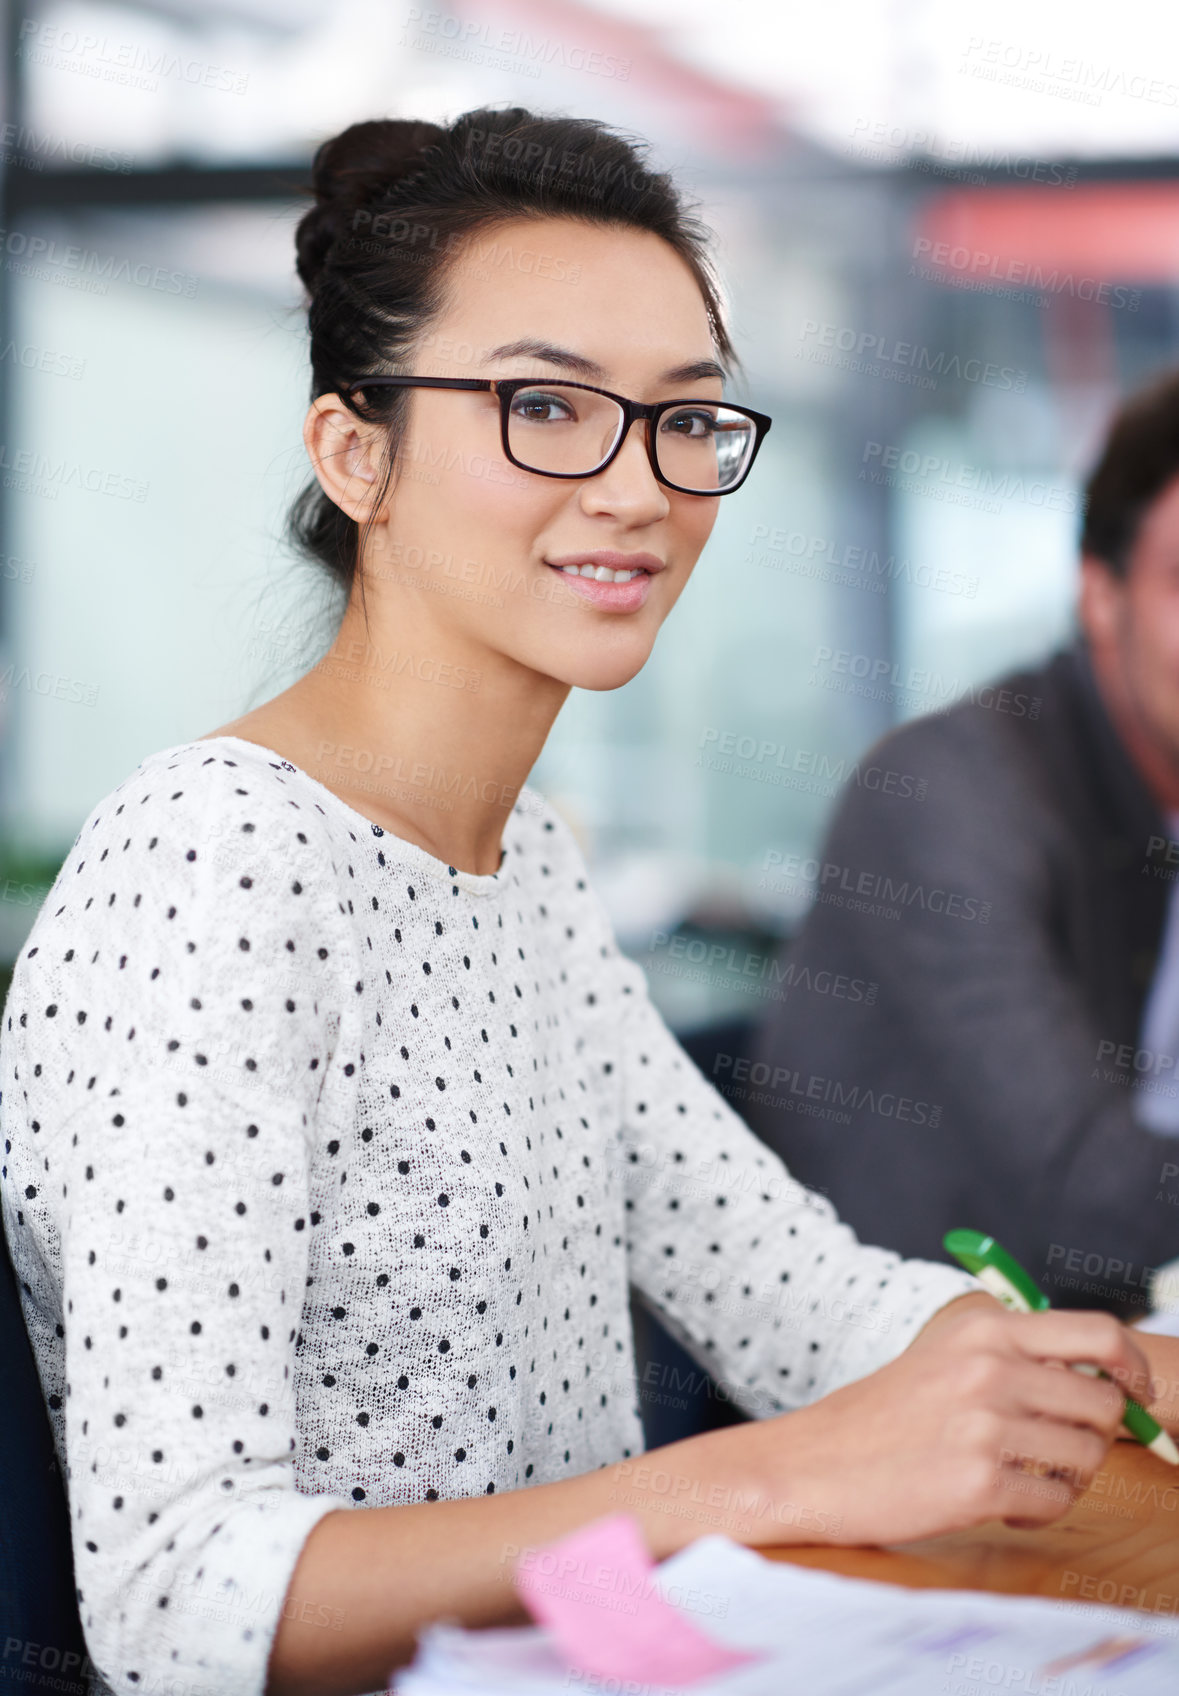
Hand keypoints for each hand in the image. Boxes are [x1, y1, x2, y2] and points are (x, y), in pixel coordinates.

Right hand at [700, 1294, 1154, 1547]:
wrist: (814, 1464)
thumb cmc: (883, 1415)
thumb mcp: (946, 1356)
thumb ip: (1016, 1356)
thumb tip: (1104, 1381)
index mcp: (985, 1329)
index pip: (1100, 1336)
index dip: (1134, 1369)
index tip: (1135, 1394)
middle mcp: (990, 1369)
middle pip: (1104, 1405)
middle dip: (1094, 1435)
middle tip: (1056, 1451)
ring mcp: (986, 1426)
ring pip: (1086, 1458)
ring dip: (1065, 1477)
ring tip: (1019, 1476)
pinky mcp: (979, 1485)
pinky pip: (1055, 1504)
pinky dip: (1037, 1510)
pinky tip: (997, 1501)